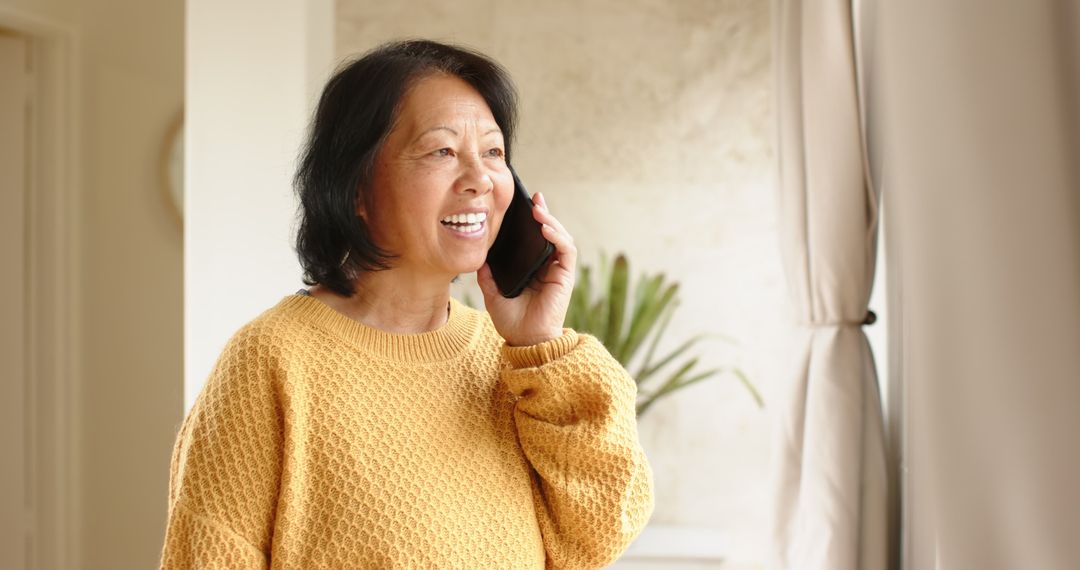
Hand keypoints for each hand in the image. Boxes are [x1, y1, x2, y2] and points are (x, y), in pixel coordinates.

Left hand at [477, 191, 576, 346]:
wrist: (525, 341)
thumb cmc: (512, 321)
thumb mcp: (492, 293)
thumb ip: (487, 275)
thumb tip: (479, 257)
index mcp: (532, 268)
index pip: (535, 239)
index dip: (533, 220)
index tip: (524, 204)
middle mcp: (547, 267)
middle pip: (549, 233)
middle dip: (544, 213)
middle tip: (534, 198)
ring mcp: (558, 270)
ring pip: (560, 237)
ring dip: (551, 221)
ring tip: (538, 210)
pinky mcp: (565, 276)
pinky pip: (566, 250)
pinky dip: (557, 236)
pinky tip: (545, 228)